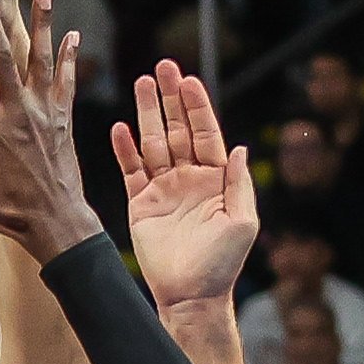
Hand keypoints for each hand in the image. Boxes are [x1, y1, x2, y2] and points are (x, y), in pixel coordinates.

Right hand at [0, 0, 97, 256]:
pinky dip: (69, 56)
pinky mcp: (63, 117)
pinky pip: (67, 80)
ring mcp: (43, 112)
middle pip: (2, 59)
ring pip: (41, 60)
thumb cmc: (4, 213)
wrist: (57, 224)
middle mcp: (17, 114)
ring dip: (41, 25)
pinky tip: (72, 33)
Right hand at [112, 60, 257, 314]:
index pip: (206, 133)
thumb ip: (239, 184)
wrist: (191, 295)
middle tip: (162, 67)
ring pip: (153, 142)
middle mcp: (189, 178)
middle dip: (170, 98)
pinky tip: (121, 127)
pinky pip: (131, 170)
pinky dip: (125, 149)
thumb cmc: (223, 263)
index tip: (188, 79)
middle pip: (178, 129)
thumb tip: (240, 148)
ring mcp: (164, 189)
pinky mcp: (140, 203)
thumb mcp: (241, 222)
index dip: (197, 106)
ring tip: (141, 82)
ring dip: (147, 114)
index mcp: (216, 179)